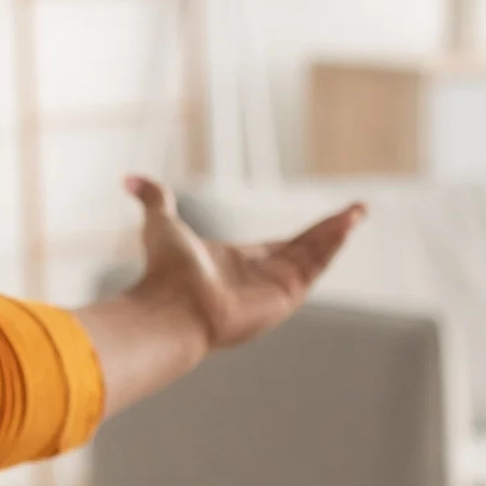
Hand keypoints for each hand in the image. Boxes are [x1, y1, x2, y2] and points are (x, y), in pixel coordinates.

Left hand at [72, 177, 363, 418]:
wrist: (171, 308)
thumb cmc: (164, 271)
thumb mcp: (161, 223)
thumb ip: (154, 198)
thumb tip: (127, 178)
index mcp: (237, 264)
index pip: (279, 247)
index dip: (303, 234)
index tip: (325, 221)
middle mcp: (259, 279)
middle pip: (304, 251)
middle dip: (330, 231)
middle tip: (356, 212)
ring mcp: (274, 290)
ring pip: (315, 257)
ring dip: (336, 234)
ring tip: (358, 212)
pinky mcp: (285, 296)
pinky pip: (315, 267)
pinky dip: (332, 244)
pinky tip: (347, 223)